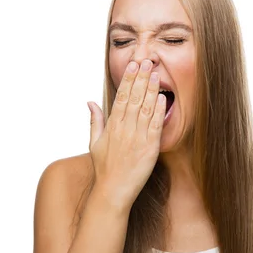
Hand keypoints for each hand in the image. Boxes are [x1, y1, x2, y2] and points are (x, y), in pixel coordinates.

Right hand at [87, 59, 165, 210]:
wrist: (113, 191)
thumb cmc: (104, 168)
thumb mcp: (94, 143)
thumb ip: (94, 120)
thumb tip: (90, 102)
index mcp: (111, 127)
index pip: (120, 97)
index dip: (127, 80)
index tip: (132, 66)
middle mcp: (124, 130)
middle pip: (133, 98)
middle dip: (141, 78)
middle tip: (147, 61)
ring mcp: (137, 138)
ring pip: (145, 109)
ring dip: (151, 90)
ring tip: (156, 74)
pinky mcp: (150, 149)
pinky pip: (155, 126)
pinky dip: (159, 112)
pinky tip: (163, 99)